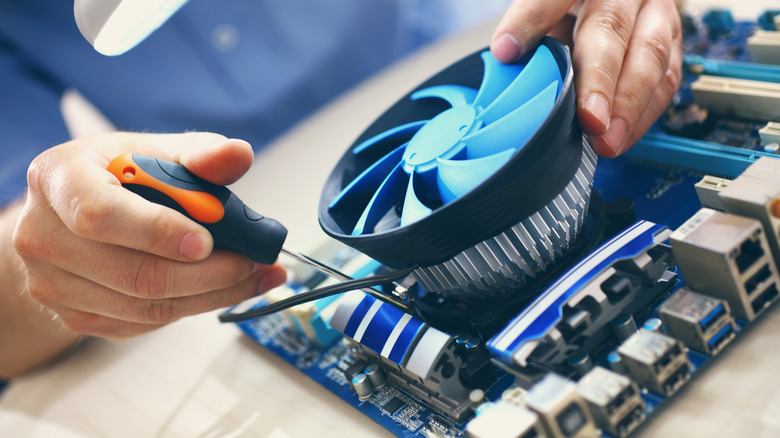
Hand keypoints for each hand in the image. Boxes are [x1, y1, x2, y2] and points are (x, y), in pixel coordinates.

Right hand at [12, 132, 286, 339]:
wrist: (73, 214)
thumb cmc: (118, 176)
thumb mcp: (156, 152)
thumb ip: (201, 154)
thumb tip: (239, 154)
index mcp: (59, 179)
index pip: (101, 214)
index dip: (157, 232)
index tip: (207, 241)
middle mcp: (42, 235)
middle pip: (133, 273)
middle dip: (210, 273)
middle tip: (257, 262)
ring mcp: (52, 284)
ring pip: (145, 307)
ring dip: (212, 295)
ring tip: (256, 276)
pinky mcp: (72, 317)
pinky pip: (143, 324)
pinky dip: (192, 308)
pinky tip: (224, 289)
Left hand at [491, 0, 681, 156]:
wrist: (614, 0)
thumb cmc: (571, 7)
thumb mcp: (546, 6)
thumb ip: (529, 24)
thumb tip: (505, 54)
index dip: (532, 20)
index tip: (507, 52)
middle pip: (611, 27)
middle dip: (600, 79)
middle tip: (589, 119)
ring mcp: (655, 11)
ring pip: (650, 54)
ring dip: (629, 105)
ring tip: (607, 141)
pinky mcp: (673, 39)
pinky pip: (666, 78)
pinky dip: (642, 114)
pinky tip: (621, 138)